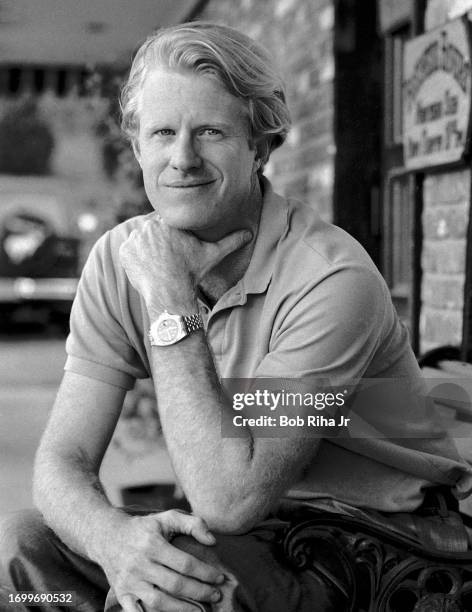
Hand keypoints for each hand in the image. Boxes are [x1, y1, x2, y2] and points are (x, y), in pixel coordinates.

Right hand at [94, 509, 224, 611]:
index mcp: (153, 544)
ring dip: (182, 609)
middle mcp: (140, 563)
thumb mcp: (167, 518)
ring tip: (200, 610)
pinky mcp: (121, 593)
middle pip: (175, 584)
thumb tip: (213, 541)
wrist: (107, 535)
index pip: (185, 563)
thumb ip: (193, 524)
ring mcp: (129, 581)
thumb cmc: (144, 527)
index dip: (205, 573)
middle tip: (216, 594)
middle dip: (200, 591)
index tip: (220, 577)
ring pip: (158, 602)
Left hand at [118, 216, 251, 314]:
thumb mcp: (213, 254)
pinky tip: (147, 269)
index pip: (168, 223)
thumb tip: (249, 233)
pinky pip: (129, 252)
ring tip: (157, 264)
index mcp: (169, 221)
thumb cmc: (192, 272)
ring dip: (146, 249)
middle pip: (153, 231)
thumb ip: (230, 241)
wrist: (170, 292)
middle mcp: (149, 225)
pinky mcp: (124, 251)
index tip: (175, 249)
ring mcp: (135, 238)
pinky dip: (135, 259)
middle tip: (166, 259)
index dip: (172, 237)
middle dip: (158, 243)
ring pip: (141, 240)